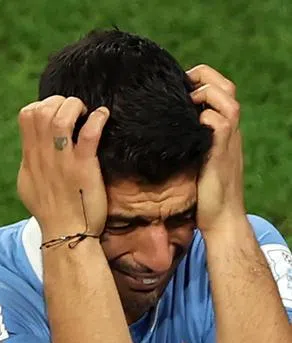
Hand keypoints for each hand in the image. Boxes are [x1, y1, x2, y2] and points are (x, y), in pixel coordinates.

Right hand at [16, 96, 109, 239]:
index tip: (58, 112)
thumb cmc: (51, 210)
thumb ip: (32, 162)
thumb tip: (32, 146)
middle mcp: (42, 156)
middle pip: (41, 111)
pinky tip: (103, 117)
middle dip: (60, 102)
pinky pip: (89, 134)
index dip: (43, 104)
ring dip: (75, 107)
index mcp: (30, 158)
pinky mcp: (83, 168)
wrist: (66, 234)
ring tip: (86, 113)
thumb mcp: (30, 184)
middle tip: (76, 111)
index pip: (26, 115)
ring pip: (60, 118)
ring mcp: (62, 161)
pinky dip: (97, 119)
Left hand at [189, 64, 246, 232]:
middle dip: (204, 77)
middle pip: (227, 87)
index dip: (203, 79)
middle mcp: (230, 132)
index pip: (222, 90)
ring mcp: (228, 142)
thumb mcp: (195, 162)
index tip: (179, 82)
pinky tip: (187, 121)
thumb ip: (187, 145)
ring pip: (227, 101)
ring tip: (185, 98)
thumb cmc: (205, 195)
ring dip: (206, 93)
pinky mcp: (221, 154)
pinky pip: (220, 124)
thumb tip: (159, 134)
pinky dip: (206, 117)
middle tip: (180, 81)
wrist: (221, 219)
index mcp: (224, 130)